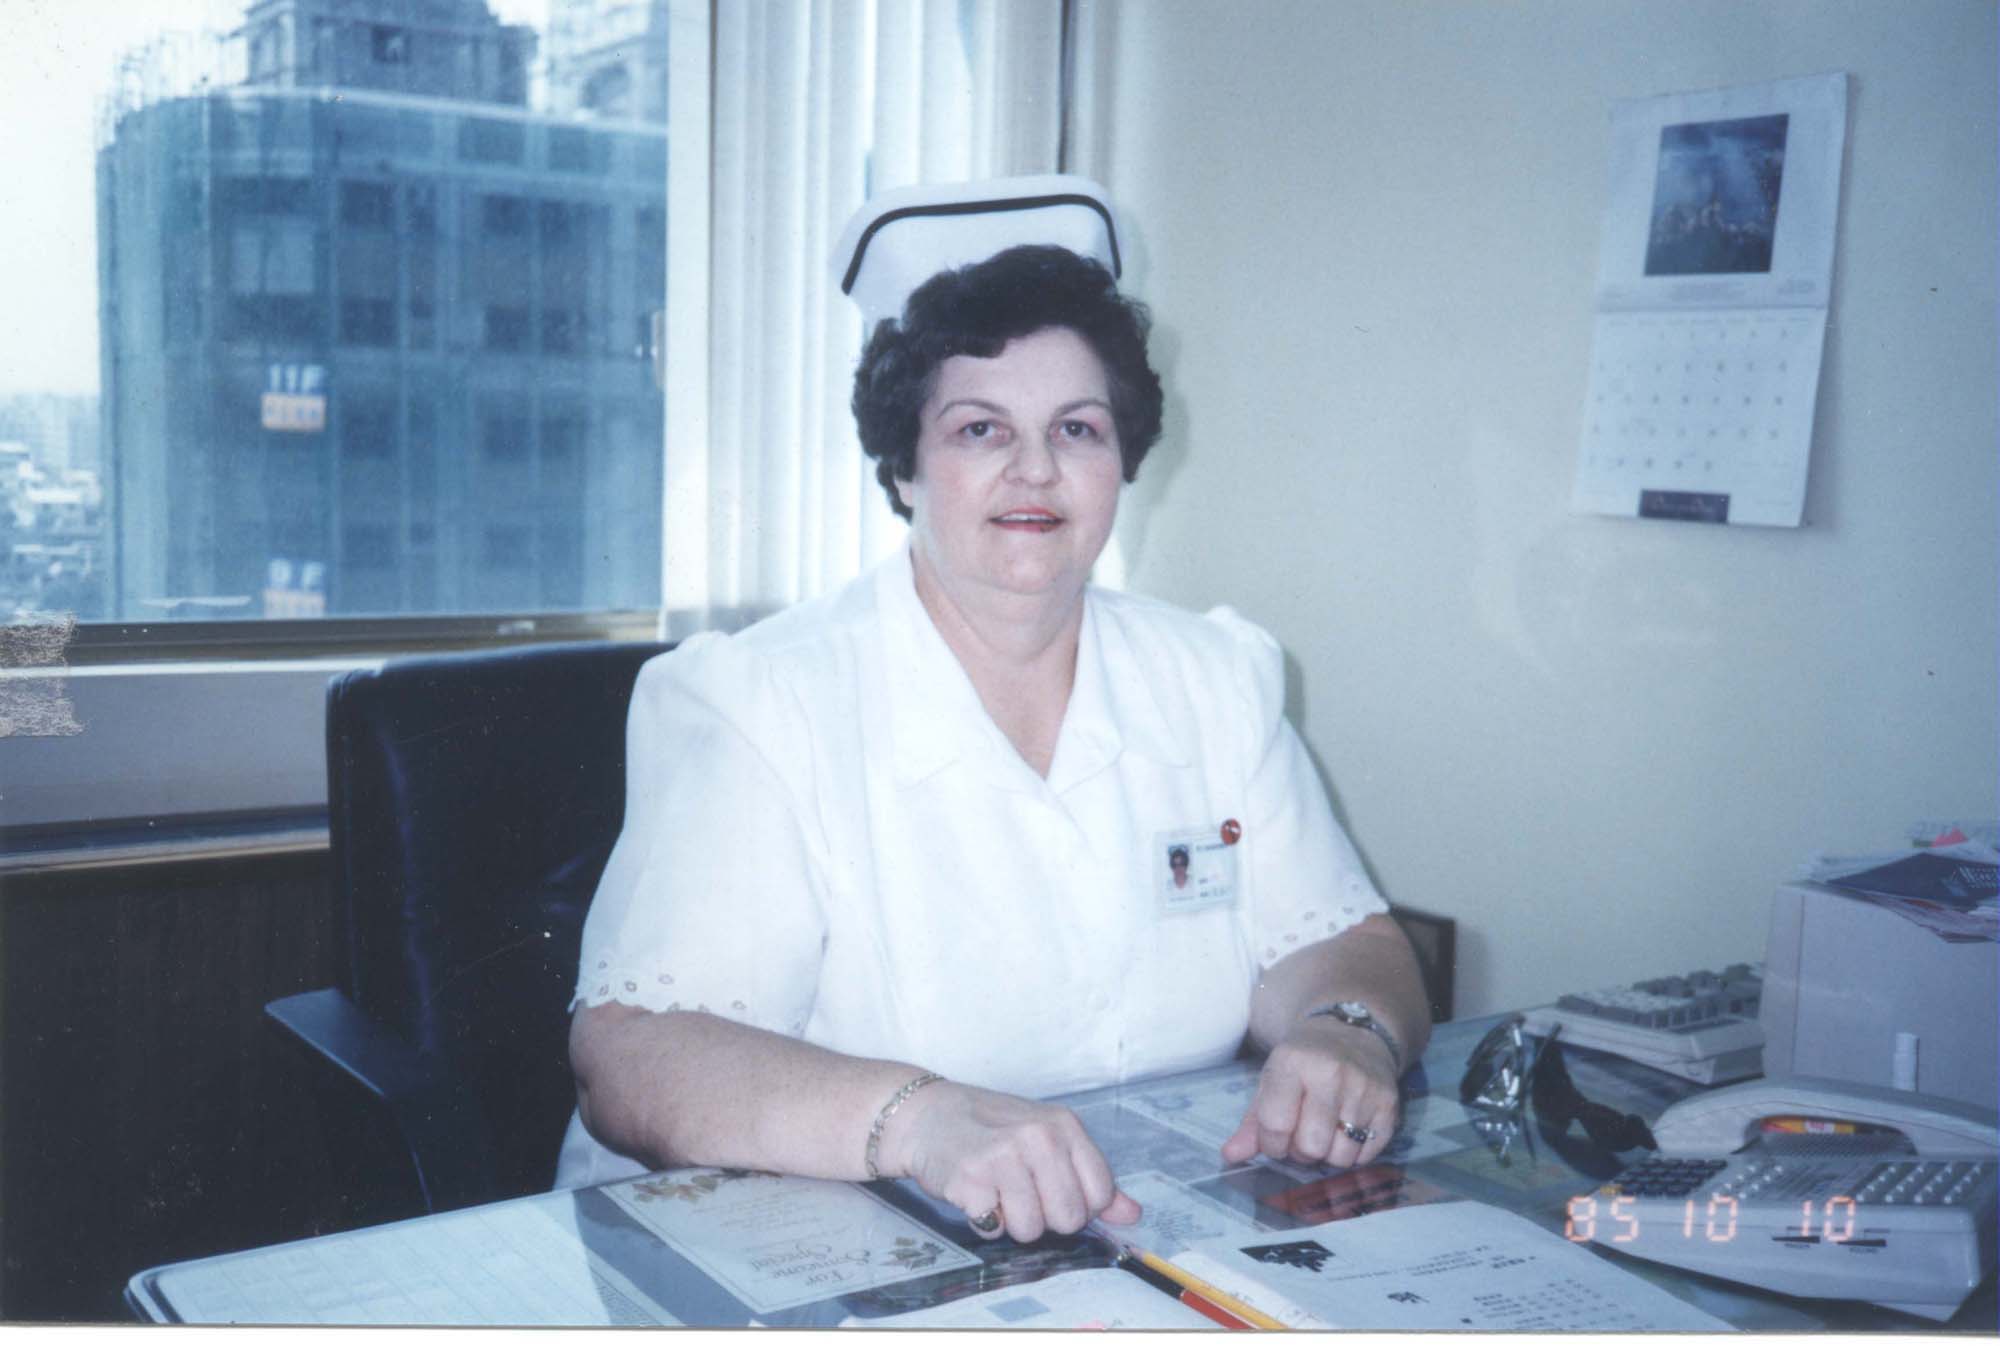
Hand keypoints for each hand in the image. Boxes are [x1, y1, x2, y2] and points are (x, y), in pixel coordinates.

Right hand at [882, 1081, 1140, 1241]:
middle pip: (1069, 1218)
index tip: (1051, 1190)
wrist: (924, 1115)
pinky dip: (982, 1219)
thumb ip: (1090, 1177)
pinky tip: (973, 1190)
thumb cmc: (989, 1128)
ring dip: (1010, 1221)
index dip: (1077, 1205)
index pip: (1099, 1193)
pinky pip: (993, 1228)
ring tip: (995, 1190)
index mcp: (1064, 1125)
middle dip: (1044, 1217)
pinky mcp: (973, 1178)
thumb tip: (1132, 1214)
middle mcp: (1039, 1136)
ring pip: (1031, 1229)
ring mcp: (1006, 1156)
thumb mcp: (1046, 1138)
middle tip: (1019, 1191)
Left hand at [1222, 1016, 1401, 1168]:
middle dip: (1302, 1152)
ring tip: (1325, 1133)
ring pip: (1341, 1156)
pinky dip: (1354, 1153)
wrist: (1352, 1032)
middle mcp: (1330, 1073)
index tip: (1276, 1138)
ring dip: (1329, 1155)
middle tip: (1302, 1135)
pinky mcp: (1389, 1103)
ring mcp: (1363, 1088)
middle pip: (1311, 1147)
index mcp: (1292, 1062)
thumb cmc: (1303, 1063)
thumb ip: (1251, 1123)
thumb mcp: (1272, 1082)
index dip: (1272, 1143)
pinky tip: (1347, 1130)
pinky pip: (1367, 1154)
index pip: (1275, 1125)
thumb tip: (1230, 1156)